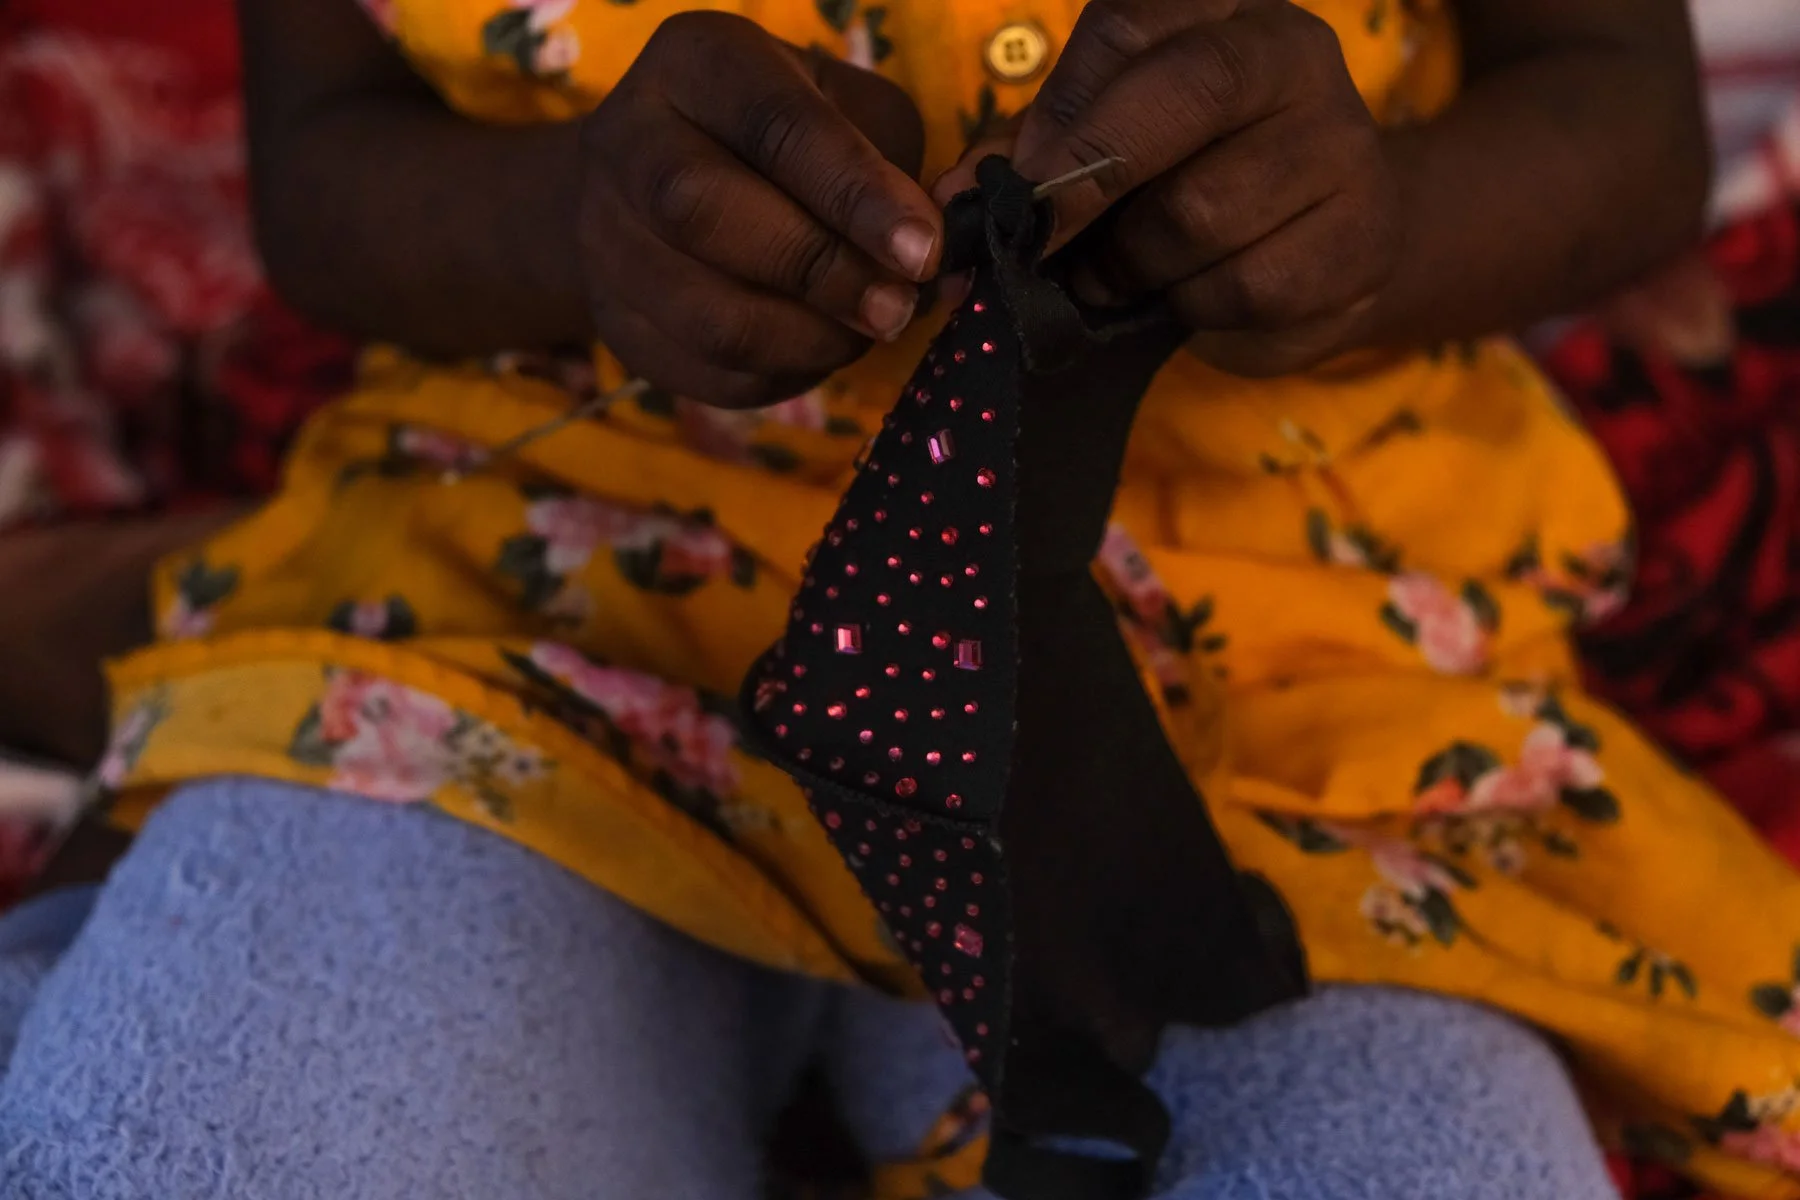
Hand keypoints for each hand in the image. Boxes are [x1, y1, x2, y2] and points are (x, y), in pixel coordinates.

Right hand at [579, 12, 942, 406]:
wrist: (662, 182)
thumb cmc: (787, 138)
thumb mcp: (848, 110)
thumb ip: (891, 165)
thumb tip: (925, 253)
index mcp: (696, 63)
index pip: (774, 126)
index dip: (854, 194)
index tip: (921, 251)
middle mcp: (628, 139)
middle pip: (705, 214)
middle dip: (820, 273)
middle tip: (896, 307)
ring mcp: (604, 237)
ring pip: (704, 314)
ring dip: (805, 339)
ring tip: (864, 332)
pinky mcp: (614, 320)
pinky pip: (702, 371)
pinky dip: (778, 373)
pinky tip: (816, 350)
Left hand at [936, 0, 1400, 375]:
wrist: (1320, 248)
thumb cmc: (1189, 179)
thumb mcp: (1106, 147)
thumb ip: (1031, 155)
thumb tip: (954, 199)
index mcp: (1225, 8)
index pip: (1134, 20)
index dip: (1066, 104)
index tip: (1017, 177)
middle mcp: (1297, 54)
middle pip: (1189, 91)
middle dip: (1091, 175)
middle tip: (1039, 238)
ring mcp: (1341, 146)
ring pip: (1201, 210)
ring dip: (1130, 264)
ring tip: (1109, 276)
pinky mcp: (1358, 243)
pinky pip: (1239, 286)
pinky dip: (1187, 305)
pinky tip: (1180, 298)